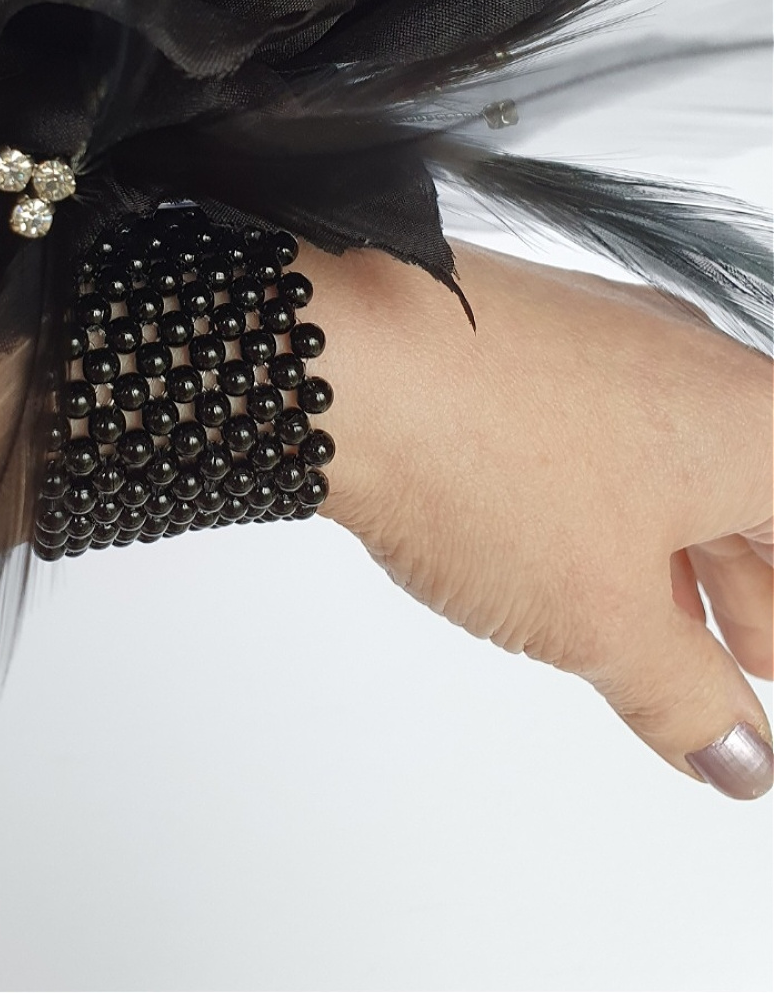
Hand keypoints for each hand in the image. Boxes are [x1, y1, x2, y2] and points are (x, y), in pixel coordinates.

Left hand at [301, 238, 773, 798]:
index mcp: (752, 423)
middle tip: (741, 665)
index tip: (762, 670)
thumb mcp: (602, 619)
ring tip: (658, 627)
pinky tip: (568, 549)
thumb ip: (686, 696)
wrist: (345, 353)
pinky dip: (608, 497)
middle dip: (748, 587)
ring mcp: (607, 328)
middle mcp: (692, 358)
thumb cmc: (489, 469)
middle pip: (749, 487)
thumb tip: (740, 755)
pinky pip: (602, 419)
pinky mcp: (530, 322)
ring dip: (677, 550)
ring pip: (672, 453)